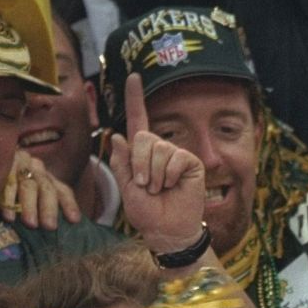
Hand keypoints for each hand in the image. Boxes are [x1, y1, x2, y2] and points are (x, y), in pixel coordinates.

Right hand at [2, 149, 81, 229]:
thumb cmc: (10, 189)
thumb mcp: (29, 196)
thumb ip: (41, 208)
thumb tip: (54, 230)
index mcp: (46, 178)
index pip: (62, 190)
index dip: (69, 205)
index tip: (74, 220)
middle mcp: (35, 169)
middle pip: (46, 188)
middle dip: (49, 208)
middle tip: (50, 226)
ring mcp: (19, 164)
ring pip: (28, 186)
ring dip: (29, 206)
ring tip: (30, 224)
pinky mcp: (2, 165)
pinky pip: (6, 184)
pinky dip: (8, 201)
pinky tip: (9, 216)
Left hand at [110, 71, 208, 254]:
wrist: (167, 231)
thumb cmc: (147, 213)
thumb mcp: (126, 189)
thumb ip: (121, 163)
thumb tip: (116, 135)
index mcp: (141, 153)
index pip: (138, 121)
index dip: (135, 98)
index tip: (134, 76)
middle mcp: (159, 150)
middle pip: (144, 137)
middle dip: (139, 163)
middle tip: (145, 185)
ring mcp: (176, 155)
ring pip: (159, 149)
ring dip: (154, 174)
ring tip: (159, 189)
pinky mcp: (191, 163)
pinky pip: (175, 158)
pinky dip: (169, 175)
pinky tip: (173, 186)